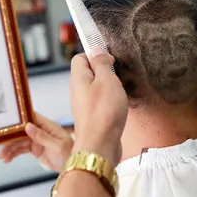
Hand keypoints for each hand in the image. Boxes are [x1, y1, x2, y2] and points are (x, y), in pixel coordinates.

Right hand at [0, 112, 73, 171]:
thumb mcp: (57, 146)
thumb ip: (42, 136)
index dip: (18, 119)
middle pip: (21, 131)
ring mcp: (37, 140)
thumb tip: (28, 126)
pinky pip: (21, 149)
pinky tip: (7, 159)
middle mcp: (41, 131)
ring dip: (10, 148)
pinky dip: (14, 154)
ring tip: (2, 156)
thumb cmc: (70, 154)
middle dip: (10, 138)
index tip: (6, 122)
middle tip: (0, 145)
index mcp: (47, 126)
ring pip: (19, 141)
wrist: (73, 167)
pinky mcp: (35, 149)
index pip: (31, 118)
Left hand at [70, 46, 127, 167]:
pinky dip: (110, 103)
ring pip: (96, 89)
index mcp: (78, 78)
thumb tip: (97, 51)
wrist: (100, 146)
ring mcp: (84, 105)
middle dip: (105, 73)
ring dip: (109, 89)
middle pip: (89, 73)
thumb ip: (102, 63)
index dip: (95, 55)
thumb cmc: (103, 113)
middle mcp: (78, 91)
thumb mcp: (107, 80)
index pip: (80, 57)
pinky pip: (100, 103)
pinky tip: (118, 108)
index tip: (110, 60)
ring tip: (118, 94)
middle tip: (116, 78)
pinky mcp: (92, 118)